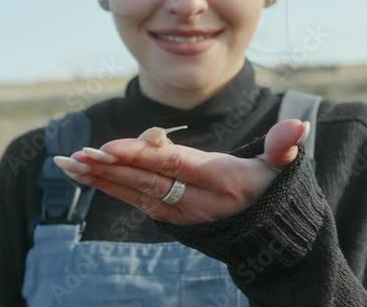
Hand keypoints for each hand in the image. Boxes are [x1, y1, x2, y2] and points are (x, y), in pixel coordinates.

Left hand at [53, 119, 310, 225]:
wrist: (269, 238)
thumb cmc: (271, 192)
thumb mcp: (281, 171)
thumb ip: (283, 147)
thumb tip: (299, 127)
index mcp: (220, 182)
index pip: (174, 166)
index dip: (141, 156)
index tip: (109, 148)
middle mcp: (195, 200)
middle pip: (146, 180)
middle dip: (109, 168)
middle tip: (76, 155)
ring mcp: (180, 211)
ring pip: (134, 192)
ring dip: (99, 179)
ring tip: (67, 165)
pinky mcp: (169, 215)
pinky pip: (134, 200)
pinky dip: (107, 187)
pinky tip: (83, 176)